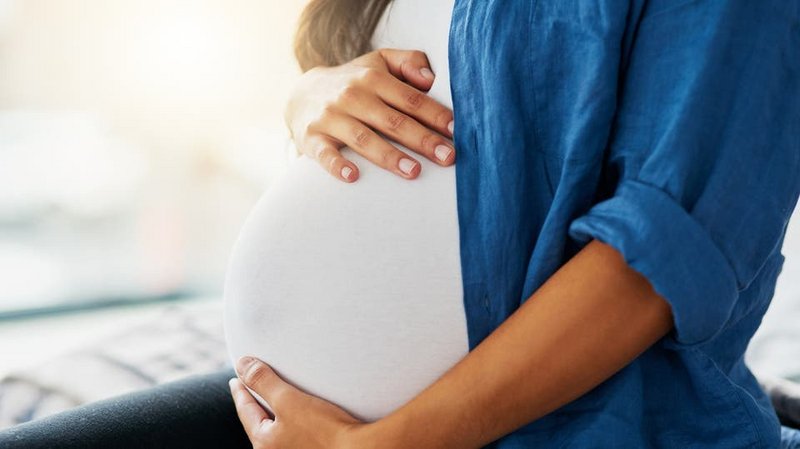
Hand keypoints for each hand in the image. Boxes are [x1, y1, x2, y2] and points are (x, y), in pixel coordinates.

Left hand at [230, 356, 375, 448]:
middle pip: (259, 423)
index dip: (241, 391)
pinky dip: (291, 421)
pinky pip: (293, 433)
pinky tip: (301, 417)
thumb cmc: (324, 429)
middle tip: (250, 389)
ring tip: (274, 402)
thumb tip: (242, 363)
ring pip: (277, 430)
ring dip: (274, 413)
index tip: (236, 379)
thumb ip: (263, 381)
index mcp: (264, 442)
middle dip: (255, 404)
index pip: (245, 410)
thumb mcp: (288, 400)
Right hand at [285, 48, 455, 181]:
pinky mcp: (312, 138)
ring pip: (364, 138)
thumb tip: (431, 78)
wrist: (301, 94)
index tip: (455, 131)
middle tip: (447, 157)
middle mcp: (353, 96)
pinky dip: (337, 165)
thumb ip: (408, 62)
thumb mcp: (378, 63)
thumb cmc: (353, 83)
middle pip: (393, 120)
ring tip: (414, 172)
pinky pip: (325, 154)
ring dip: (389, 156)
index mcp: (373, 78)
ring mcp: (331, 118)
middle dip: (422, 139)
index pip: (410, 98)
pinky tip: (353, 176)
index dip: (435, 114)